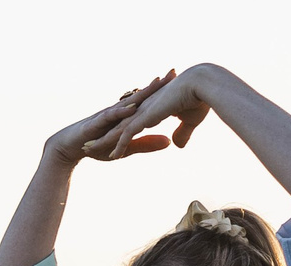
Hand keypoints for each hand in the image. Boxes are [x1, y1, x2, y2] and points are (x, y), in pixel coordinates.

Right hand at [45, 70, 178, 167]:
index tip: (180, 79)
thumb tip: (169, 142)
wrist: (70, 147)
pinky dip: (123, 111)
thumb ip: (146, 143)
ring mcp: (108, 114)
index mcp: (127, 115)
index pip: (148, 100)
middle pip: (141, 95)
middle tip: (174, 72)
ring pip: (128, 101)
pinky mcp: (97, 122)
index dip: (163, 90)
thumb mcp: (126, 147)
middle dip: (157, 85)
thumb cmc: (97, 146)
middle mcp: (118, 110)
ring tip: (157, 83)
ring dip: (142, 93)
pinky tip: (133, 107)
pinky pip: (112, 115)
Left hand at [94, 65, 221, 161]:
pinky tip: (112, 156)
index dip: (120, 130)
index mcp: (153, 107)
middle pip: (118, 124)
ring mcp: (144, 112)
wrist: (202, 84)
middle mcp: (144, 108)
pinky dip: (120, 145)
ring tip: (88, 150)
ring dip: (103, 141)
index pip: (132, 121)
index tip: (111, 138)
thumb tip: (176, 145)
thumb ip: (182, 133)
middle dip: (103, 135)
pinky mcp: (146, 117)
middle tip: (89, 143)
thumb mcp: (190, 121)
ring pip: (118, 130)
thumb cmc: (200, 99)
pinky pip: (128, 134)